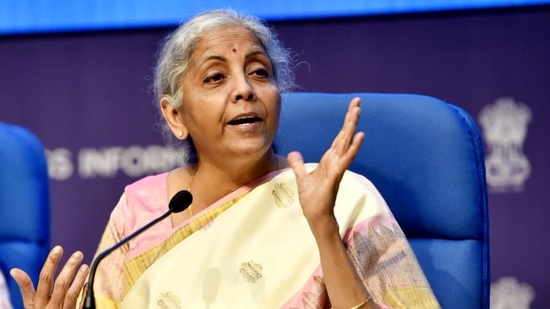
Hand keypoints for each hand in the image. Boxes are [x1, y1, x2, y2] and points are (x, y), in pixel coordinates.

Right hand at [10, 245, 89, 308]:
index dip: (50, 263)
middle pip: (60, 284)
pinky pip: (80, 302)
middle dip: (69, 267)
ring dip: (79, 278)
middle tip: (78, 254)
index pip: (44, 279)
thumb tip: (14, 270)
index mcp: (37, 302)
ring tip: (85, 265)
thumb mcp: (30, 304)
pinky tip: (86, 281)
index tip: (58, 249)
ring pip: (71, 293)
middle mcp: (49, 307)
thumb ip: (26, 288)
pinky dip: (83, 290)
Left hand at [287, 97, 364, 226]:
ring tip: (358, 112)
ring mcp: (337, 167)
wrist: (315, 215)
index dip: (345, 122)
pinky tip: (359, 136)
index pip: (339, 136)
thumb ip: (298, 164)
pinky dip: (353, 148)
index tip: (352, 106)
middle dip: (350, 118)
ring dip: (352, 127)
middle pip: (344, 135)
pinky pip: (345, 159)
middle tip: (358, 101)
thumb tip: (293, 153)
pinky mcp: (336, 176)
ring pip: (346, 143)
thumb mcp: (301, 177)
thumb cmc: (312, 198)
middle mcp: (336, 161)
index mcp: (330, 159)